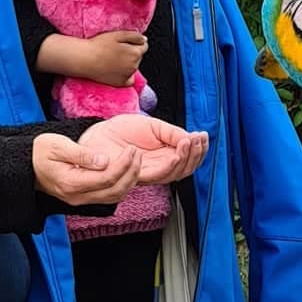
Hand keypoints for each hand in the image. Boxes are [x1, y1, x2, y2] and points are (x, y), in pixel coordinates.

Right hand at [32, 132, 142, 205]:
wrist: (26, 166)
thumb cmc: (39, 153)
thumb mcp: (58, 145)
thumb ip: (82, 154)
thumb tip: (104, 160)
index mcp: (72, 183)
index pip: (107, 178)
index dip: (123, 164)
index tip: (131, 149)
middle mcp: (78, 197)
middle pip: (115, 191)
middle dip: (131, 173)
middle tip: (137, 154)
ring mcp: (80, 200)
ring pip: (114, 197)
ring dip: (129, 181)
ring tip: (136, 162)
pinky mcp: (83, 199)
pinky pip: (108, 197)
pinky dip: (122, 186)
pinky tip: (126, 172)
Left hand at [82, 115, 208, 184]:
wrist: (98, 133)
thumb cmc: (121, 130)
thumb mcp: (153, 126)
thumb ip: (172, 133)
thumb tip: (190, 139)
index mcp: (164, 155)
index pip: (188, 159)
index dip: (199, 150)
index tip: (203, 135)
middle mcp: (158, 167)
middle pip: (185, 170)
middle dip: (195, 155)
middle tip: (197, 139)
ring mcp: (148, 173)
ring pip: (175, 174)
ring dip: (185, 159)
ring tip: (188, 142)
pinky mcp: (136, 176)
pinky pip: (158, 175)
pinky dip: (170, 164)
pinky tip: (175, 151)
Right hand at [85, 31, 147, 87]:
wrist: (85, 59)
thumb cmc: (99, 45)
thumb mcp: (117, 35)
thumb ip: (134, 36)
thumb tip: (144, 40)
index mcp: (135, 53)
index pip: (144, 46)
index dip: (134, 43)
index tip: (124, 43)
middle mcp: (134, 65)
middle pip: (138, 57)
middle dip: (131, 53)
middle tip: (116, 51)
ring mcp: (128, 75)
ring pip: (133, 67)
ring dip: (128, 63)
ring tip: (113, 59)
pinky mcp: (121, 83)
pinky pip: (130, 79)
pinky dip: (126, 75)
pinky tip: (116, 70)